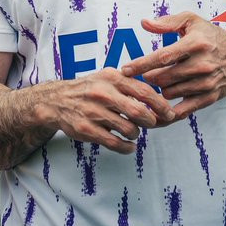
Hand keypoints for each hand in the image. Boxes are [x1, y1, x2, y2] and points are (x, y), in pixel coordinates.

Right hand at [38, 67, 174, 153]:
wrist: (56, 101)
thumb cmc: (89, 90)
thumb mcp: (107, 78)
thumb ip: (131, 85)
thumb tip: (160, 100)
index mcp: (111, 78)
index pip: (144, 91)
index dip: (161, 104)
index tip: (170, 113)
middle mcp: (102, 93)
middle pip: (139, 112)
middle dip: (151, 121)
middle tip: (151, 123)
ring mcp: (93, 112)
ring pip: (130, 129)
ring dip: (136, 133)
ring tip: (132, 131)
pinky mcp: (87, 130)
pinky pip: (116, 143)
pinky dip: (127, 147)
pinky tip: (128, 145)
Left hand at [121, 11, 225, 122]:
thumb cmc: (211, 36)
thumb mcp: (191, 21)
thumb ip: (167, 22)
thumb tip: (144, 23)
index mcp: (195, 44)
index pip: (162, 57)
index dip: (141, 64)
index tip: (125, 70)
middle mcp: (202, 65)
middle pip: (163, 77)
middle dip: (148, 77)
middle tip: (144, 75)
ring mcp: (207, 83)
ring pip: (170, 92)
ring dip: (159, 89)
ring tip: (158, 82)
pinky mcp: (210, 97)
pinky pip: (184, 109)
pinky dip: (169, 109)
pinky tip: (160, 106)